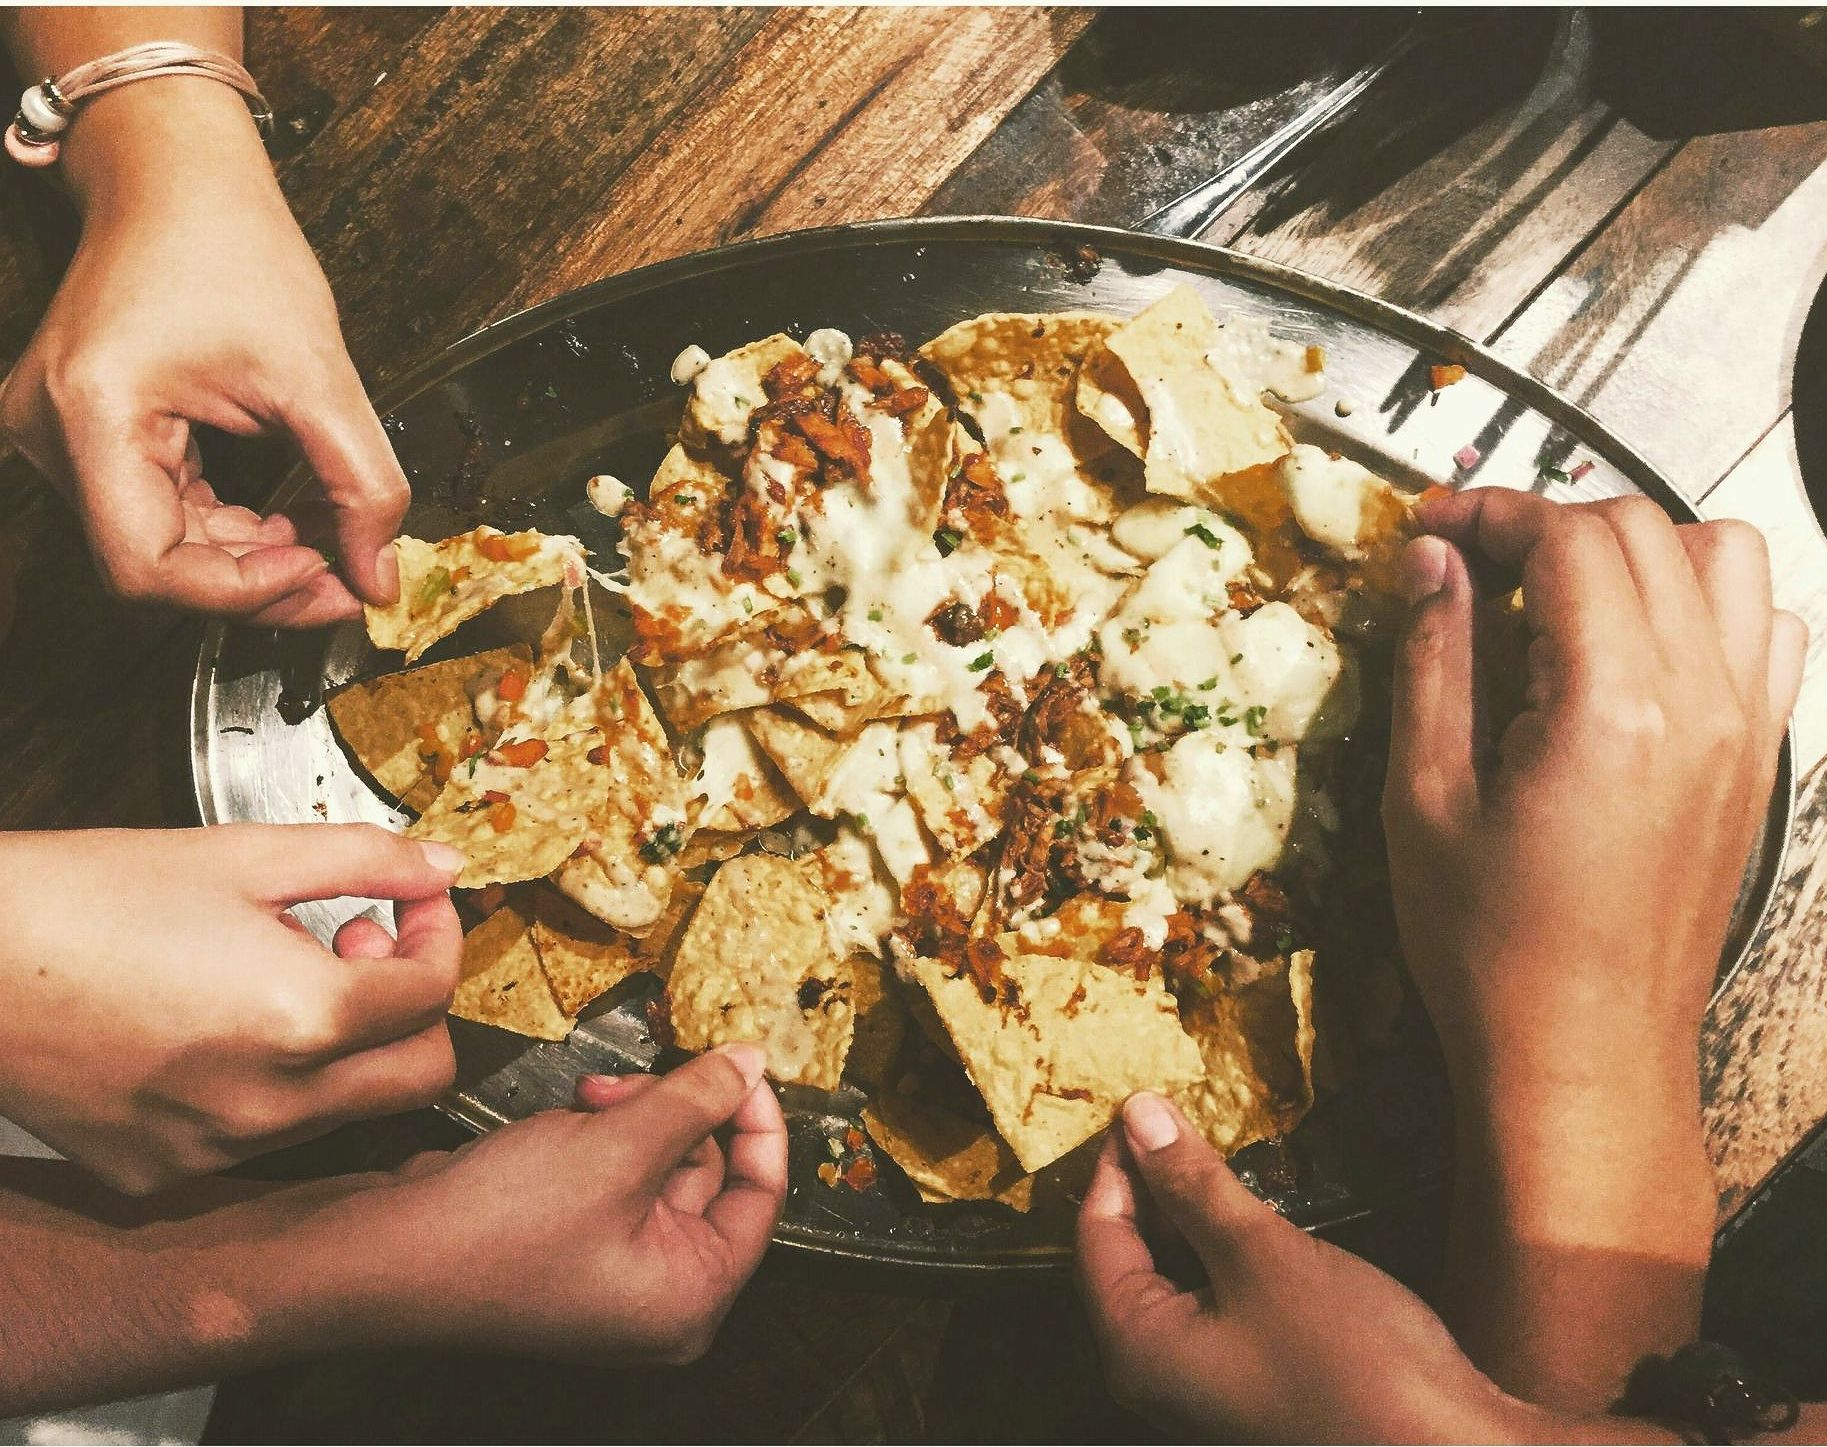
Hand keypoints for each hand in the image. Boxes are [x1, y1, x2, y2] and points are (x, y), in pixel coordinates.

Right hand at [0, 79, 407, 625]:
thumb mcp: (319, 373)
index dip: (243, 593)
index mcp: (93, 413)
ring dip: (248, 563)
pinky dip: (229, 532)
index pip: (148, 569)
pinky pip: (158, 517)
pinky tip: (284, 524)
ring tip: (324, 543)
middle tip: (343, 580)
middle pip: (152, 569)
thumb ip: (361, 484)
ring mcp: (62, 439)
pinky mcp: (89, 439)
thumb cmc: (228, 244)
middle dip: (257, 584)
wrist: (177, 179)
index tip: (325, 578)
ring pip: (159, 551)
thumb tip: (380, 576)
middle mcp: (54, 434)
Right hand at [0, 823, 462, 1192]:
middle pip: (420, 1076)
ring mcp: (214, 1153)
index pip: (434, 994)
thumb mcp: (245, 854)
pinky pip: (261, 1140)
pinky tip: (220, 1024)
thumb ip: (366, 860)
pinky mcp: (162, 1175)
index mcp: (301, 1020)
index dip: (438, 934)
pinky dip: (271, 1085)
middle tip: (361, 945)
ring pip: (344, 1111)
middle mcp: (267, 1106)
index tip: (416, 903)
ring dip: (344, 1044)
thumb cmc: (85, 900)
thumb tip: (442, 868)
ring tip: (276, 973)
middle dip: (414, 1007)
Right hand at [343, 1047, 787, 1363]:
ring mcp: (613, 1272)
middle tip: (630, 1081)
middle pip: (709, 1173)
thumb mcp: (618, 1146)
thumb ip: (697, 1099)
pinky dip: (599, 1136)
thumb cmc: (494, 1229)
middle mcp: (658, 1296)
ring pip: (659, 1162)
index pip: (763, 1194)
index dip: (757, 1119)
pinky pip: (615, 1173)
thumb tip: (750, 1064)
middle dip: (674, 1111)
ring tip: (586, 1101)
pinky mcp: (573, 1244)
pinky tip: (564, 1121)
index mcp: (690, 1298)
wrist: (382, 1252)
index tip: (743, 1064)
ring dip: (631, 1116)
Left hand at [1077, 1094, 1539, 1443]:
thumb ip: (1194, 1184)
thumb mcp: (1262, 1253)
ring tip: (1212, 1155)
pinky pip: (1212, 1302)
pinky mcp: (1249, 1383)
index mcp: (1135, 1348)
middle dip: (1150, 1186)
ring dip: (1188, 1216)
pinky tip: (1252, 1215)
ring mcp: (1203, 1384)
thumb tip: (1140, 1118)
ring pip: (1173, 1277)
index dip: (1116, 1161)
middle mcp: (1156, 1374)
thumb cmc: (1353, 1363)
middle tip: (1174, 1120)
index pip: (1094, 1233)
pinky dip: (1220, 1253)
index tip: (1140, 1105)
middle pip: (1128, 1256)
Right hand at [1381, 490, 1805, 1404]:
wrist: (1582, 1052)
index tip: (1434, 531)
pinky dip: (1707, 604)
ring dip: (1638, 548)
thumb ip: (1432, 660)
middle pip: (1642, 529)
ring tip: (1562, 596)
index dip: (1491, 514)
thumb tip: (1432, 560)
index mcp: (1610, 709)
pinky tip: (1637, 646)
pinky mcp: (1759, 760)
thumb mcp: (1424, 798)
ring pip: (1723, 558)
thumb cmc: (1489, 946)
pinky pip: (1767, 629)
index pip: (1569, 538)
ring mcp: (1746, 730)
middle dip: (1551, 523)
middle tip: (1476, 567)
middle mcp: (1699, 703)